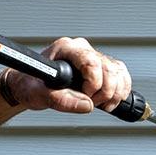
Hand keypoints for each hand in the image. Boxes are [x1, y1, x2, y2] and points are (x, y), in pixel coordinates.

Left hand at [6, 37, 131, 113]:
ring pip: (119, 73)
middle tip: (92, 104)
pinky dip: (121, 91)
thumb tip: (87, 105)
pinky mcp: (104, 67)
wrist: (34, 87)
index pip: (92, 63)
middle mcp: (83, 50)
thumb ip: (60, 100)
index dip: (93, 84)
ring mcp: (95, 57)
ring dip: (115, 94)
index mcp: (67, 49)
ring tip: (100, 104)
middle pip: (109, 69)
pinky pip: (123, 76)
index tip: (85, 96)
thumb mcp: (39, 94)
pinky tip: (111, 101)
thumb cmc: (32, 86)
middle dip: (105, 92)